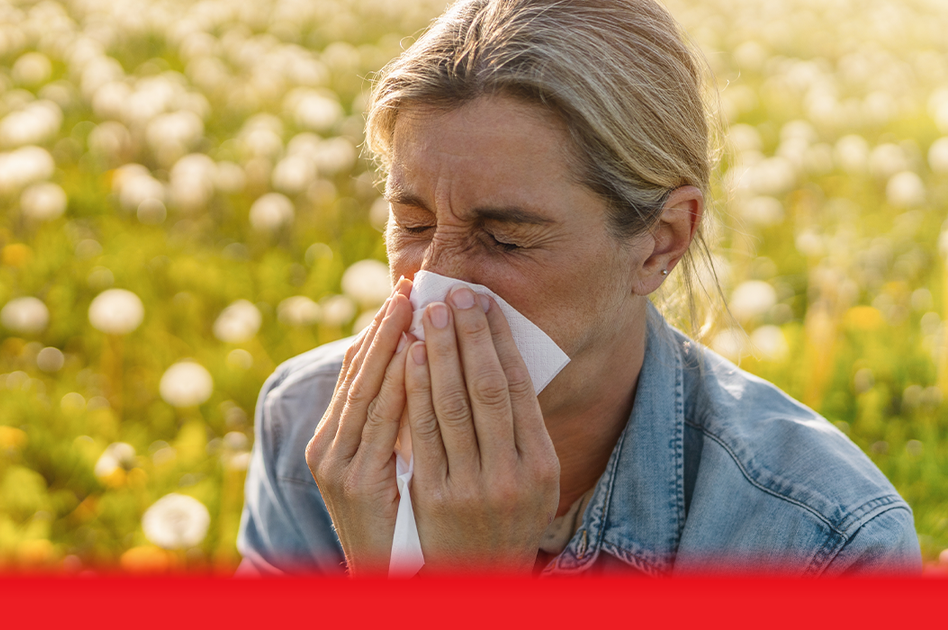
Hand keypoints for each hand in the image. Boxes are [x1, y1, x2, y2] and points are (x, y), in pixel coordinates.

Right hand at [306, 278, 415, 576]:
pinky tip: (411, 355)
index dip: (375, 331)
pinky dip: (394, 384)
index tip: (401, 294)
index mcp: (331, 440)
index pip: (352, 372)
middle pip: (354, 373)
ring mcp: (337, 465)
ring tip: (411, 305)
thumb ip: (393, 426)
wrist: (384, 579)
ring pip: (364, 391)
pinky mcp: (356, 482)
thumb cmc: (393, 525)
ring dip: (388, 344)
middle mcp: (326, 448)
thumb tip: (419, 370)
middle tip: (407, 284)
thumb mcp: (386, 469)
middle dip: (383, 326)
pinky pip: (378, 423)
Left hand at [403, 287, 559, 573]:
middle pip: (487, 388)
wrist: (478, 577)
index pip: (519, 387)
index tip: (485, 303)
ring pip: (452, 404)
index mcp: (541, 464)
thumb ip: (520, 428)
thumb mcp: (531, 478)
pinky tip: (406, 356)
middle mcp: (511, 474)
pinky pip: (421, 432)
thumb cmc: (504, 517)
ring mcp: (471, 486)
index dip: (500, 340)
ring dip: (437, 351)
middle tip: (455, 293)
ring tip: (428, 312)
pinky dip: (414, 388)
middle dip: (469, 335)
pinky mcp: (434, 495)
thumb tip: (501, 356)